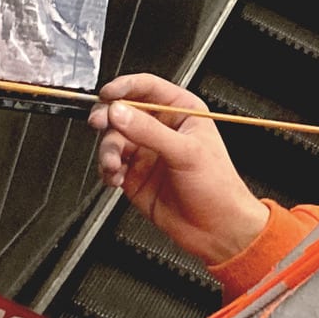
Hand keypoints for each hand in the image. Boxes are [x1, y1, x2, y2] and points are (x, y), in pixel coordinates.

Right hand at [90, 76, 267, 267]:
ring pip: (113, 139)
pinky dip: (107, 170)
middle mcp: (160, 129)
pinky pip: (110, 164)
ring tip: (113, 164)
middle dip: (108, 118)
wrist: (217, 230)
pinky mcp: (134, 175)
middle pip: (122, 112)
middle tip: (100, 124)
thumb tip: (120, 112)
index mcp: (181, 112)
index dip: (124, 87)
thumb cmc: (218, 187)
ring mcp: (145, 152)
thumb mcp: (186, 152)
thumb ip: (149, 131)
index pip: (146, 88)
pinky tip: (115, 178)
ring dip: (107, 150)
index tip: (108, 94)